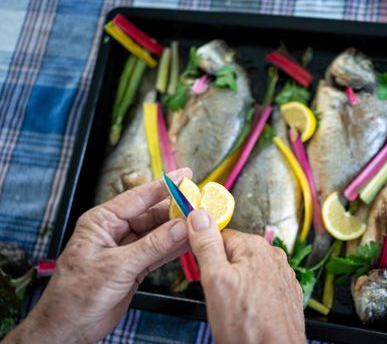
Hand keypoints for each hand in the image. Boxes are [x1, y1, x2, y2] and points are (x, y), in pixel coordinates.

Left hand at [4, 169, 192, 343]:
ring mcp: (126, 249)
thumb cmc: (76, 295)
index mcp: (102, 222)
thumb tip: (180, 227)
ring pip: (158, 233)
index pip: (138, 198)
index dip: (164, 186)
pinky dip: (174, 248)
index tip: (185, 176)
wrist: (68, 328)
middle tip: (200, 206)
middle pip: (151, 215)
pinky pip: (158, 252)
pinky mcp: (134, 266)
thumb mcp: (116, 267)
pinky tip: (190, 243)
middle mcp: (114, 231)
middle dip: (175, 210)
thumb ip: (151, 246)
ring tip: (200, 223)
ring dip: (178, 230)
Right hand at [186, 209, 305, 343]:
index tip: (203, 270)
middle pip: (234, 253)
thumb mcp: (215, 280)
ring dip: (237, 284)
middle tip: (219, 294)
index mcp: (254, 246)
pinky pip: (261, 284)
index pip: (220, 235)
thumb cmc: (247, 325)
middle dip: (222, 271)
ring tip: (234, 307)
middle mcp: (273, 256)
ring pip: (248, 270)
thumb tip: (199, 215)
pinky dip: (252, 295)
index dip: (206, 254)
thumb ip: (207, 245)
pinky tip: (248, 311)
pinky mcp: (286, 292)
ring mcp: (282, 274)